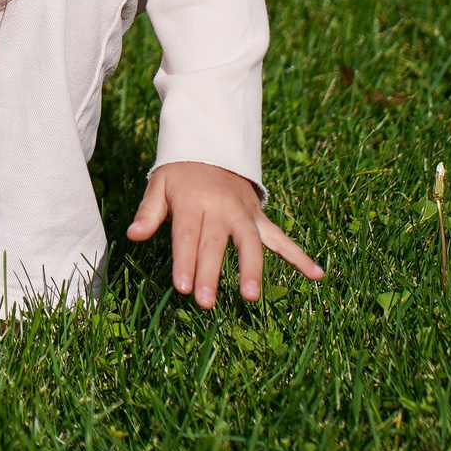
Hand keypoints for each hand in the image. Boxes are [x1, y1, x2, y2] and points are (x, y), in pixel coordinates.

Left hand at [127, 161, 325, 307]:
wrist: (212, 147)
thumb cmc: (180, 175)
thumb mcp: (159, 185)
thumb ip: (149, 212)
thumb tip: (132, 235)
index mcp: (193, 202)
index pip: (187, 236)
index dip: (184, 261)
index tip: (182, 287)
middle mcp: (221, 209)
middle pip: (215, 245)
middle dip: (210, 273)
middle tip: (205, 303)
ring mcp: (244, 215)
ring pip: (250, 244)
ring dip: (252, 270)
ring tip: (252, 297)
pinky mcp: (259, 219)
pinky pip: (281, 239)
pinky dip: (299, 256)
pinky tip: (317, 276)